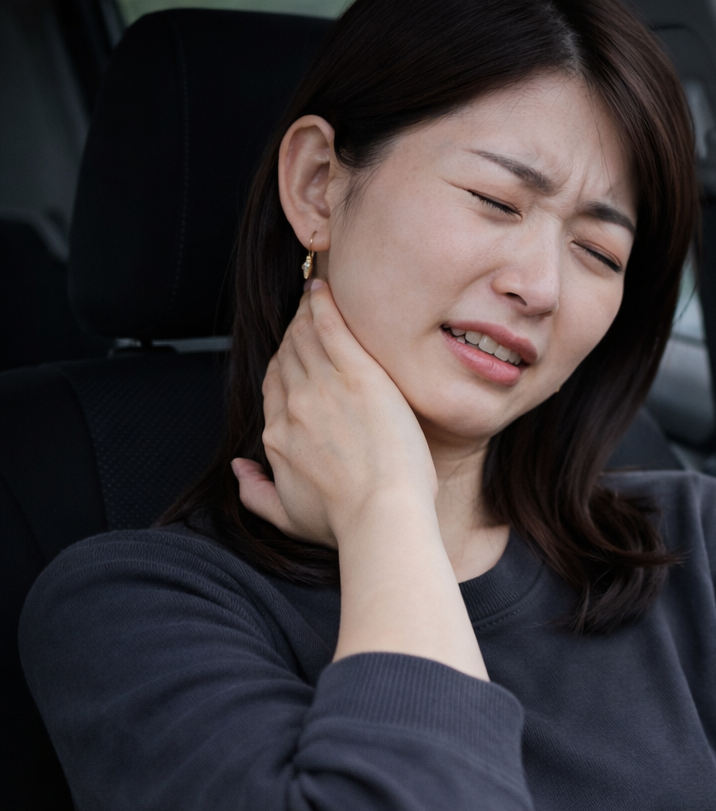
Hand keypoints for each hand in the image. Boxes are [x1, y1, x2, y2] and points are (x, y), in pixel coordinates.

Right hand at [234, 279, 438, 548]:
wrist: (381, 514)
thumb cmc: (345, 521)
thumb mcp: (288, 517)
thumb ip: (256, 492)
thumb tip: (239, 470)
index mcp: (277, 435)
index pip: (274, 387)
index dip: (284, 366)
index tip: (294, 355)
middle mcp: (292, 406)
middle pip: (287, 358)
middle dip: (294, 335)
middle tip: (305, 317)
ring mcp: (323, 388)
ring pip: (304, 338)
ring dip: (305, 315)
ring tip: (315, 298)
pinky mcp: (357, 375)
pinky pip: (331, 327)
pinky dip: (323, 305)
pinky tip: (323, 289)